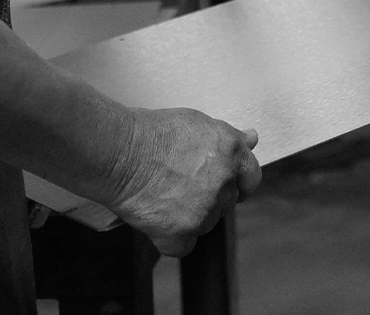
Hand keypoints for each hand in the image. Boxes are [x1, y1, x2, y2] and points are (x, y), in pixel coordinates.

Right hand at [108, 107, 261, 256]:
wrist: (118, 152)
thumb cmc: (150, 133)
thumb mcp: (197, 123)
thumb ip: (228, 137)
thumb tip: (251, 139)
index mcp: (231, 152)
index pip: (251, 177)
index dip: (236, 181)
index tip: (223, 183)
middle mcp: (224, 182)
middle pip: (226, 202)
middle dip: (208, 197)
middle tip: (180, 184)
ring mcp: (205, 210)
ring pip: (205, 224)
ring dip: (189, 216)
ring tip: (162, 194)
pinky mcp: (182, 233)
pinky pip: (184, 246)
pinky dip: (170, 238)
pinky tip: (157, 218)